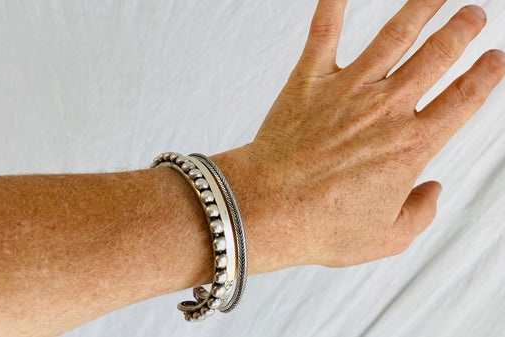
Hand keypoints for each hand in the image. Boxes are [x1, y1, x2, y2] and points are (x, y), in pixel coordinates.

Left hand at [232, 0, 504, 268]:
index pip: (463, 99)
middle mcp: (385, 109)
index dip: (486, 75)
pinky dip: (332, 5)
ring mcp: (347, 90)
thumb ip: (419, 214)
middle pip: (436, 57)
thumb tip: (433, 192)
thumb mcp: (386, 237)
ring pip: (394, 37)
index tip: (496, 59)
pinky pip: (323, 32)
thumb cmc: (321, 226)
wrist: (268, 209)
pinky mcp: (308, 82)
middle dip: (461, 31)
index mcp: (410, 145)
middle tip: (475, 15)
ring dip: (421, 9)